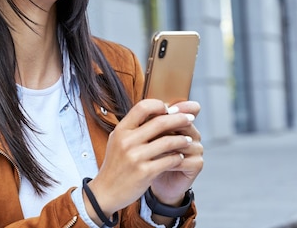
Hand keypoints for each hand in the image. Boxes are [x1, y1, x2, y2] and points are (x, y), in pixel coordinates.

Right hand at [83, 99, 200, 224]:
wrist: (106, 191)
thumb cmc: (116, 164)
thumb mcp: (118, 140)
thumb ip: (134, 126)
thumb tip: (158, 111)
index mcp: (121, 130)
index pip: (142, 107)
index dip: (159, 105)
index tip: (170, 109)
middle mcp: (127, 141)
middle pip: (159, 122)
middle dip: (179, 119)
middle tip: (190, 119)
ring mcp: (135, 157)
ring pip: (168, 141)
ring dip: (182, 140)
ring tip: (188, 140)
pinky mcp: (144, 172)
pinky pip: (169, 160)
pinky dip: (178, 157)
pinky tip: (181, 157)